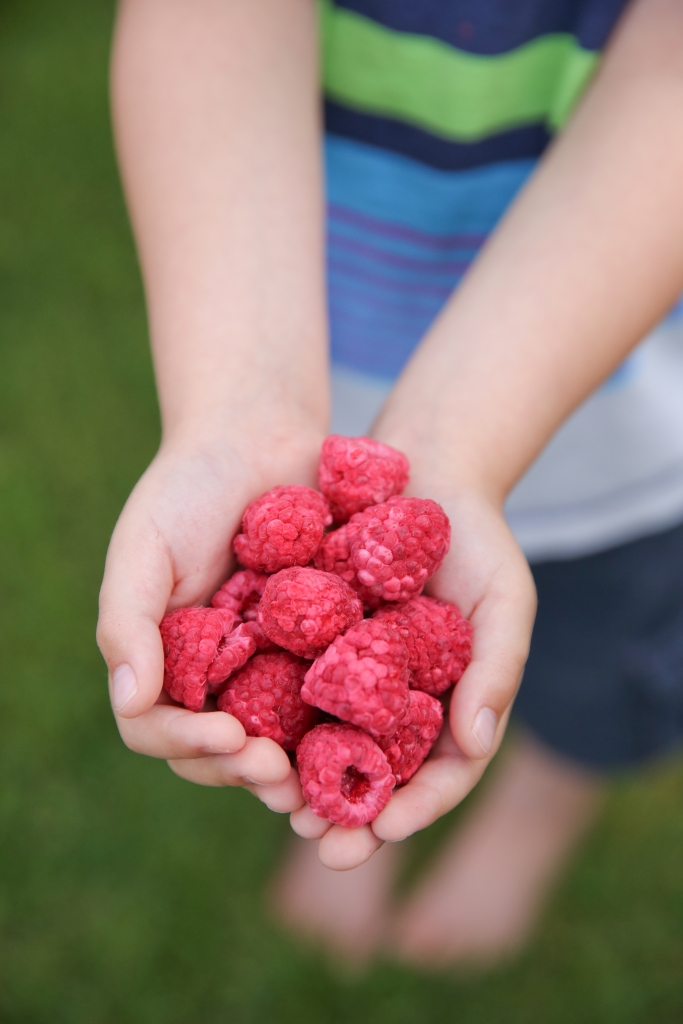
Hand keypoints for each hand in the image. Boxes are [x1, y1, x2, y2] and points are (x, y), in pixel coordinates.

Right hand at [96, 421, 321, 809]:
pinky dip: (345, 719)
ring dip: (299, 766)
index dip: (189, 746)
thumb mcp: (144, 546)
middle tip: (280, 777)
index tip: (228, 739)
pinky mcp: (324, 646)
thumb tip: (130, 700)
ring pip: (280, 737)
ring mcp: (272, 665)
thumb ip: (127, 622)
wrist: (260, 435)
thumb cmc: (188, 487)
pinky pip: (333, 694)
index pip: (162, 728)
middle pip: (223, 750)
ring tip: (325, 776)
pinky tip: (372, 730)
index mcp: (166, 661)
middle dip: (247, 770)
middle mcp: (217, 674)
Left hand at [288, 486, 536, 869]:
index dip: (417, 808)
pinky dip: (272, 719)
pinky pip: (290, 689)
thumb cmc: (480, 543)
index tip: (386, 830)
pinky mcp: (312, 646)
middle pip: (377, 778)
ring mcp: (354, 680)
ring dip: (303, 783)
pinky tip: (246, 735)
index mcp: (451, 707)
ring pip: (327, 746)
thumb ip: (498, 669)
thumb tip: (476, 744)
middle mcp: (399, 705)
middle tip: (320, 842)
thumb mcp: (505, 600)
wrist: (425, 479)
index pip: (442, 776)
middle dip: (350, 818)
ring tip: (277, 803)